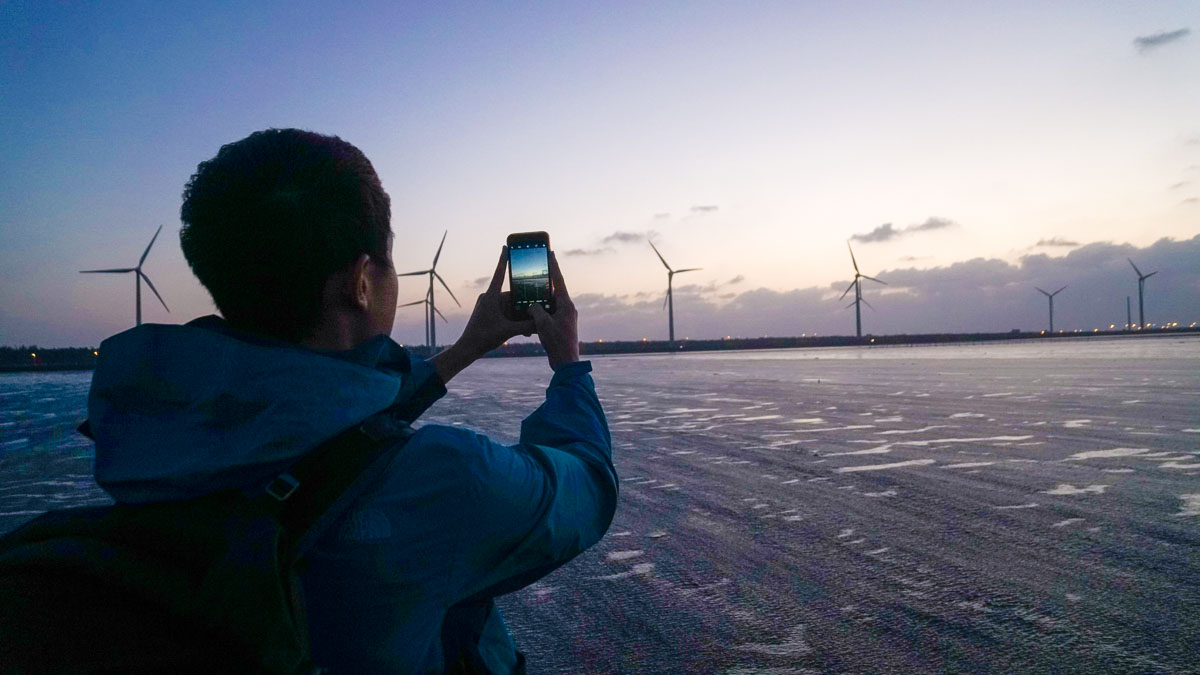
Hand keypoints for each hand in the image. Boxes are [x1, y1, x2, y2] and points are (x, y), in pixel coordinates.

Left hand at [433, 247, 534, 384]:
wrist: (468, 349)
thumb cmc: (483, 337)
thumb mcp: (508, 331)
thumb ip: (526, 325)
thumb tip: (542, 323)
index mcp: (491, 296)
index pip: (499, 274)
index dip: (504, 260)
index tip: (506, 246)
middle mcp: (490, 298)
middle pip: (513, 296)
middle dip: (525, 305)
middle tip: (539, 308)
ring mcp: (491, 307)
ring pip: (511, 307)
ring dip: (522, 316)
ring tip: (532, 326)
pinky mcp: (492, 315)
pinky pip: (507, 314)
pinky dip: (516, 321)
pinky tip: (526, 331)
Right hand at [528, 251, 579, 369]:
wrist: (566, 363)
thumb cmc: (557, 342)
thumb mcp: (542, 323)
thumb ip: (535, 309)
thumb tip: (532, 306)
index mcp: (566, 304)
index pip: (558, 280)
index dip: (553, 266)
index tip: (550, 252)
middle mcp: (568, 309)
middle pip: (553, 291)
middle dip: (542, 285)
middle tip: (533, 274)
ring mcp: (565, 317)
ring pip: (550, 304)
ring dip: (539, 301)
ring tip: (528, 295)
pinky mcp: (561, 326)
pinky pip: (549, 314)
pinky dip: (540, 312)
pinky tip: (530, 313)